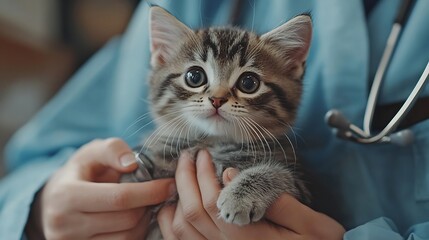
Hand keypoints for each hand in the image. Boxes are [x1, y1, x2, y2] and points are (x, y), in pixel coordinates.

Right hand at [26, 138, 175, 239]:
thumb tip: (132, 164)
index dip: (150, 191)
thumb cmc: (80, 172)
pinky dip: (134, 234)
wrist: (53, 202)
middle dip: (148, 205)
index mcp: (66, 196)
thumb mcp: (91, 152)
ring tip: (145, 205)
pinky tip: (135, 220)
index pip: (120, 198)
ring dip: (144, 221)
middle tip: (158, 194)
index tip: (169, 185)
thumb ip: (112, 149)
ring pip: (127, 237)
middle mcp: (64, 225)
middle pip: (126, 220)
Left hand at [157, 150, 344, 239]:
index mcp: (249, 239)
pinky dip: (170, 224)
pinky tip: (172, 205)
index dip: (203, 175)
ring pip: (182, 230)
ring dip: (176, 198)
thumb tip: (233, 176)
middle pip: (192, 213)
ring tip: (181, 174)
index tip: (204, 154)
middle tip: (188, 156)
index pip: (213, 203)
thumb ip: (277, 203)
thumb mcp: (311, 223)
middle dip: (185, 179)